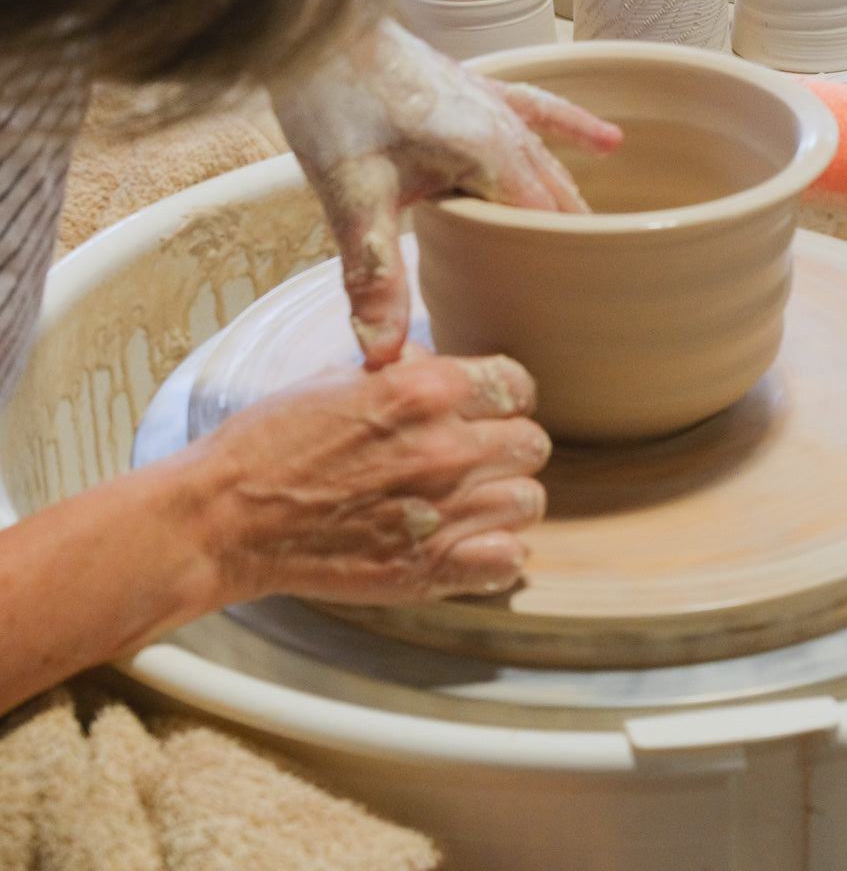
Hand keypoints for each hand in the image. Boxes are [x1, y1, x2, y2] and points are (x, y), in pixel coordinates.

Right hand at [187, 350, 548, 604]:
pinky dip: (495, 554)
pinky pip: (508, 561)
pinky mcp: (427, 568)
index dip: (503, 398)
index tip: (486, 410)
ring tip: (468, 502)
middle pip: (531, 444)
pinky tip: (467, 543)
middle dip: (506, 448)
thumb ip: (410, 373)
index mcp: (425, 391)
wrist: (225, 518)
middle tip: (473, 458)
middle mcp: (444, 448)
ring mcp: (441, 511)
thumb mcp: (343, 379)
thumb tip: (450, 369)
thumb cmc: (273, 443)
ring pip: (528, 502)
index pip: (519, 385)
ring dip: (503, 501)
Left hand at [270, 18, 621, 367]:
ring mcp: (495, 103)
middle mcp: (507, 128)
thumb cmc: (334, 100)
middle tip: (589, 293)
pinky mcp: (475, 88)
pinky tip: (610, 143)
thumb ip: (373, 275)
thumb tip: (382, 354)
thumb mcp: (353, 197)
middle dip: (570, 243)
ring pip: (552, 165)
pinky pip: (540, 110)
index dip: (559, 267)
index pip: (547, 225)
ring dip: (570, 202)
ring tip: (594, 244)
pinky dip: (573, 129)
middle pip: (557, 199)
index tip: (578, 308)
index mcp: (492, 155)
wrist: (313, 25)